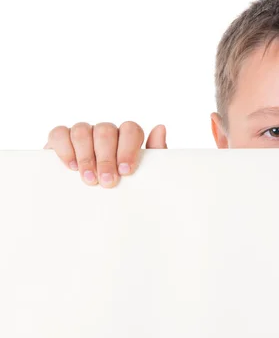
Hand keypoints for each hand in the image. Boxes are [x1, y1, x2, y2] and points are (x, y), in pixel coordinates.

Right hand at [44, 122, 166, 187]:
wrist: (97, 210)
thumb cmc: (124, 188)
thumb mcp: (143, 176)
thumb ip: (154, 154)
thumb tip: (161, 128)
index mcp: (127, 138)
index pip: (130, 130)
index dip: (128, 148)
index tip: (126, 171)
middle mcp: (105, 133)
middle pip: (106, 131)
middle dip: (106, 158)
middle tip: (108, 182)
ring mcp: (83, 134)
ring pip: (82, 130)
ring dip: (86, 156)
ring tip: (90, 180)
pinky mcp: (60, 140)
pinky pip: (59, 133)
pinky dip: (65, 148)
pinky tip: (71, 166)